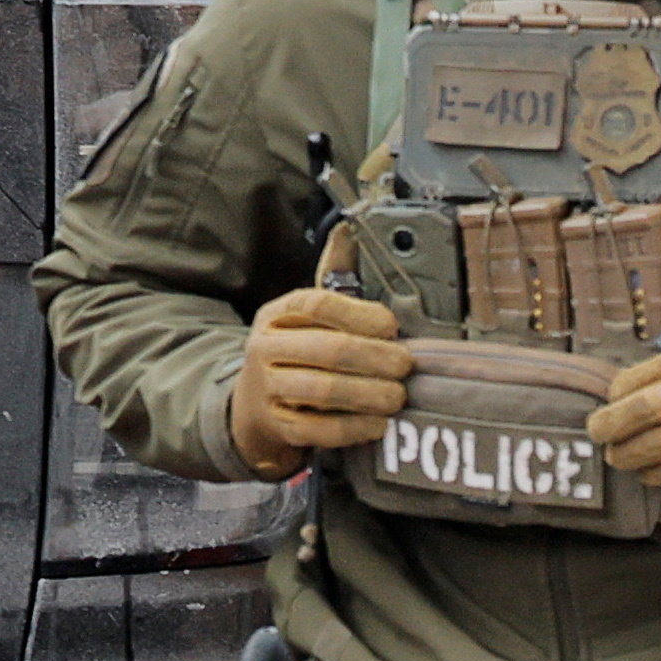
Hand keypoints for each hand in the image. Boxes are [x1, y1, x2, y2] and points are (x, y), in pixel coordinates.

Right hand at [230, 288, 410, 477]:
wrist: (255, 406)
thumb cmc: (297, 352)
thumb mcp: (307, 314)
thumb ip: (333, 275)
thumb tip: (349, 230)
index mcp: (277, 314)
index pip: (318, 305)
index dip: (361, 315)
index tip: (392, 327)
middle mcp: (266, 348)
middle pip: (328, 350)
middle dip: (376, 358)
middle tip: (405, 366)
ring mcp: (268, 389)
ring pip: (324, 391)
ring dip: (370, 394)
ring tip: (397, 396)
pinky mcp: (278, 426)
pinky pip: (319, 430)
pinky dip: (355, 428)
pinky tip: (378, 423)